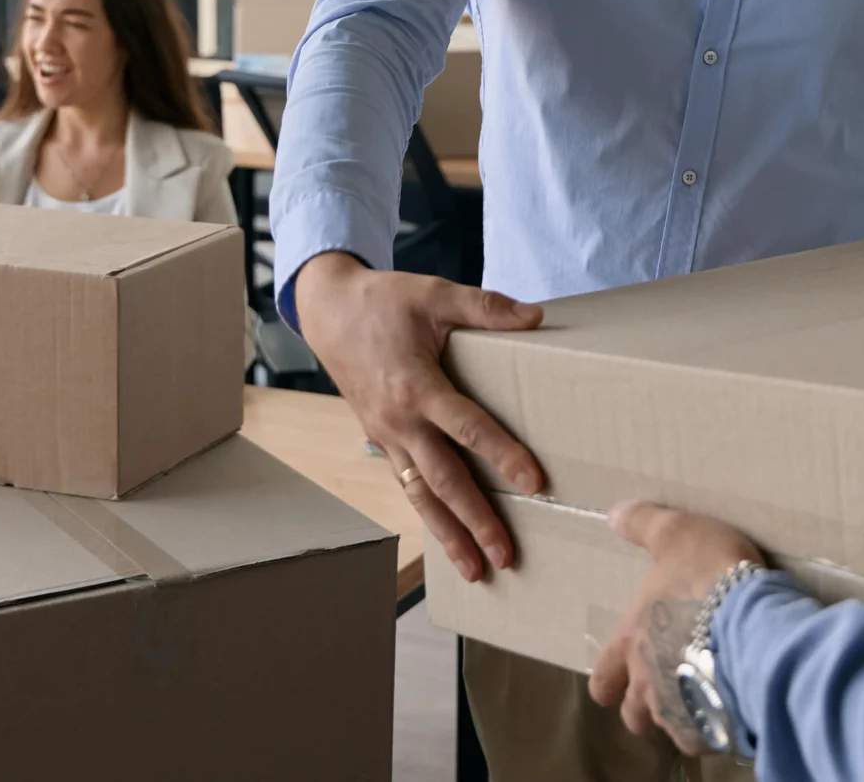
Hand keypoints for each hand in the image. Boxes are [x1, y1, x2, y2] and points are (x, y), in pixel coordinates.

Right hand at [292, 252, 544, 581]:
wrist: (328, 311)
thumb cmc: (383, 302)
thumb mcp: (435, 294)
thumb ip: (485, 308)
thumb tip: (535, 317)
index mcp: (417, 386)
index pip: (466, 427)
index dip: (501, 454)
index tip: (533, 482)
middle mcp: (399, 421)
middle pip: (443, 479)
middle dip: (474, 520)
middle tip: (505, 554)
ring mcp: (387, 436)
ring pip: (420, 494)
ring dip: (448, 534)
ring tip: (476, 570)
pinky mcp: (381, 440)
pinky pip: (406, 483)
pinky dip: (427, 513)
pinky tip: (447, 537)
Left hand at [588, 500, 767, 749]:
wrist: (754, 621)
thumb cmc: (708, 577)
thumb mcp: (676, 533)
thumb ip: (644, 524)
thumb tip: (613, 513)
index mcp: (631, 645)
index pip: (601, 682)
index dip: (610, 681)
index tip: (627, 672)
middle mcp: (648, 685)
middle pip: (633, 716)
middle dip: (647, 707)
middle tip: (671, 685)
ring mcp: (681, 711)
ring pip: (672, 728)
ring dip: (685, 714)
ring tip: (709, 693)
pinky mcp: (716, 726)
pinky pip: (711, 737)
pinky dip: (719, 725)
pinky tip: (736, 702)